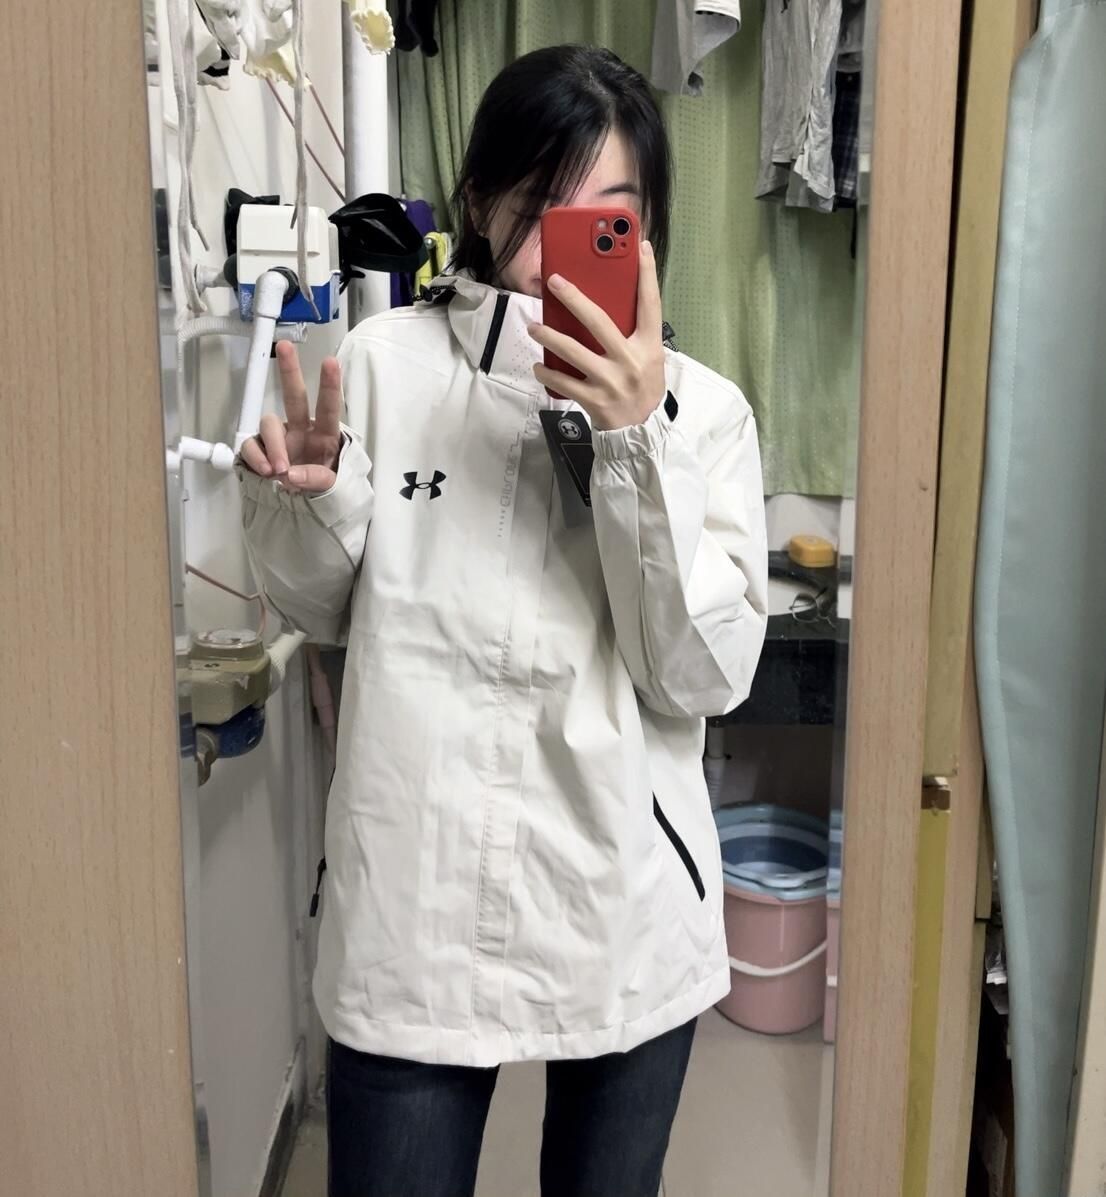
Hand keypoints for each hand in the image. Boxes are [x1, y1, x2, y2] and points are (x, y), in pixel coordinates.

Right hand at [240, 341, 342, 493]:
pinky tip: (266, 470)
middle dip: (290, 371)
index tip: (331, 362)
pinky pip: (251, 445)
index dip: (330, 385)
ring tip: (279, 470)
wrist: (303, 505)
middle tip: (285, 348)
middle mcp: (301, 429)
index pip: (328, 407)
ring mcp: (279, 438)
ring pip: (269, 424)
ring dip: (273, 445)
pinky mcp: (260, 449)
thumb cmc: (322, 487)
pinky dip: (256, 457)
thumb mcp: (331, 487)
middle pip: (294, 396)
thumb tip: (290, 474)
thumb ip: (316, 479)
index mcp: (325, 434)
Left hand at [527, 239, 665, 431]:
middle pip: (599, 322)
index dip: (647, 274)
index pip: (651, 304)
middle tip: (554, 281)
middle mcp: (631, 360)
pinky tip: (538, 366)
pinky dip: (547, 373)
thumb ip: (634, 333)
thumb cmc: (642, 387)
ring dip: (549, 336)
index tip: (641, 246)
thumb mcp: (649, 358)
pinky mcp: (594, 400)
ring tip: (534, 327)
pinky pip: (563, 382)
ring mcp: (611, 381)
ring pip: (573, 351)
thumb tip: (607, 301)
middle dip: (574, 299)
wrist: (641, 431)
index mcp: (649, 346)